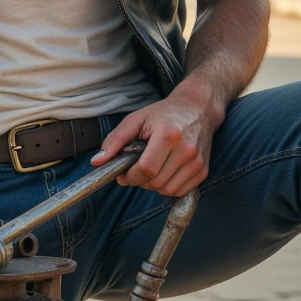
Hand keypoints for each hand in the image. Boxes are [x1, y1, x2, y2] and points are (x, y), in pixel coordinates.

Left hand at [90, 82, 221, 196]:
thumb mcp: (136, 119)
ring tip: (151, 167)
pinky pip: (179, 191)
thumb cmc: (164, 113)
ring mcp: (197, 162)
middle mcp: (186, 150)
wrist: (198, 109)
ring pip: (167, 190)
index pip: (146, 169)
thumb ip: (115, 140)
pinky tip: (164, 171)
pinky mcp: (203, 171)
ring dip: (153, 185)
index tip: (123, 173)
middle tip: (135, 169)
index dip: (130, 176)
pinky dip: (168, 187)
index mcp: (168, 135)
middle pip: (155, 182)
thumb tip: (97, 162)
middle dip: (139, 180)